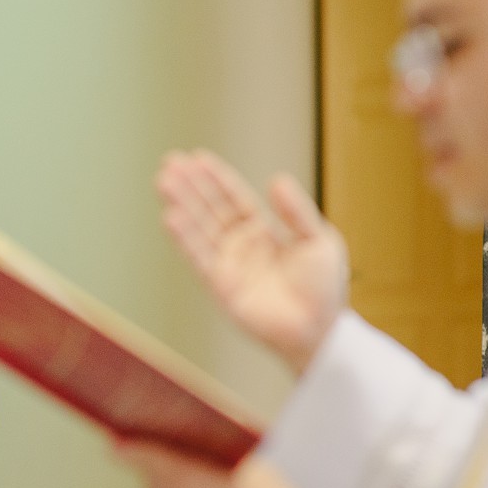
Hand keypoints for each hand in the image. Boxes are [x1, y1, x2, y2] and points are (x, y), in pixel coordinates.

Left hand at [115, 441, 300, 487]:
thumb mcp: (252, 467)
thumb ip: (220, 456)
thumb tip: (205, 449)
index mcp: (184, 478)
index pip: (145, 458)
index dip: (128, 449)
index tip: (113, 443)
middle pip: (156, 481)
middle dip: (157, 467)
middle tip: (159, 452)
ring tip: (194, 476)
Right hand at [156, 150, 348, 373]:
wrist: (318, 329)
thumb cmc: (323, 289)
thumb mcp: (318, 240)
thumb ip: (296, 212)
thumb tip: (275, 178)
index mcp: (263, 233)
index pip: (234, 199)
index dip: (216, 179)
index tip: (197, 158)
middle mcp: (240, 247)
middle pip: (210, 210)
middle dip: (190, 186)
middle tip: (170, 162)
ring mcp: (228, 266)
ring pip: (200, 229)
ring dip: (182, 205)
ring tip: (164, 181)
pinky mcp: (220, 286)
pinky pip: (199, 257)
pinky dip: (185, 238)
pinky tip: (171, 216)